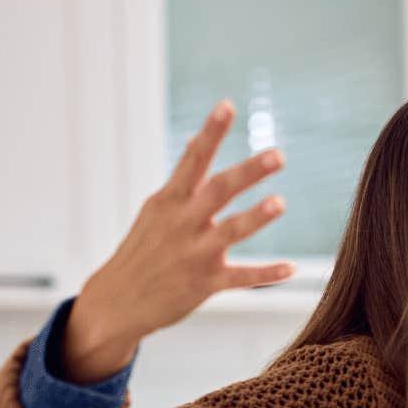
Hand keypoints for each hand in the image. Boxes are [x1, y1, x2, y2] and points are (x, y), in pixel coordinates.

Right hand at [64, 100, 293, 382]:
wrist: (116, 301)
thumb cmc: (144, 249)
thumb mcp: (157, 210)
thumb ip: (184, 180)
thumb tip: (199, 139)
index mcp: (170, 201)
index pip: (193, 159)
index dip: (211, 133)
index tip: (228, 106)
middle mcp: (182, 222)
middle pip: (218, 190)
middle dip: (248, 172)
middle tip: (278, 155)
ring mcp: (194, 253)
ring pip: (229, 231)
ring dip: (255, 217)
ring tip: (280, 202)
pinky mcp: (205, 284)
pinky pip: (241, 278)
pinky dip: (266, 273)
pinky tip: (292, 267)